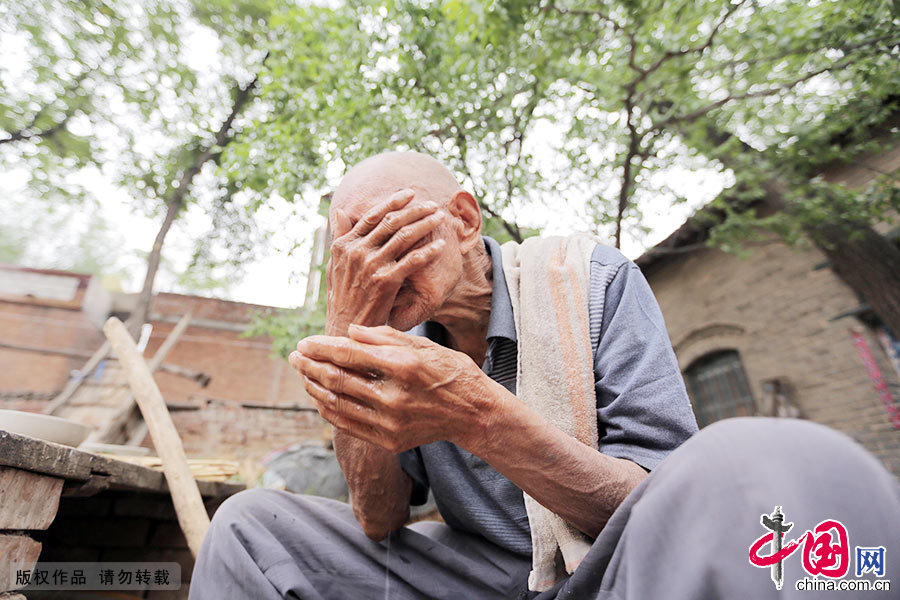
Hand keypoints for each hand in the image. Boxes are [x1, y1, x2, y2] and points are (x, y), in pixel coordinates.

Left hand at [289, 324, 499, 452]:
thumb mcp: (424, 346)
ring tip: (303, 375)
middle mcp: (395, 397)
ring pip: (337, 403)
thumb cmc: (450, 372)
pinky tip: (319, 397)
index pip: (349, 355)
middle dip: (310, 366)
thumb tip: (349, 332)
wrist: (474, 414)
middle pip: (337, 379)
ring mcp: (390, 423)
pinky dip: (328, 409)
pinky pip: (347, 424)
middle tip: (295, 357)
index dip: (321, 348)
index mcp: (404, 367)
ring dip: (314, 387)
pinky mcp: (389, 441)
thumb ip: (384, 338)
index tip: (304, 342)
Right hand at [325, 189, 445, 335]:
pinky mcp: (385, 281)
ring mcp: (371, 266)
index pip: (372, 216)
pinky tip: (441, 245)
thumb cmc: (343, 298)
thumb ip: (340, 237)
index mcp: (344, 245)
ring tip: (439, 218)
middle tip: (432, 203)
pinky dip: (428, 251)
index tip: (409, 193)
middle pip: (391, 223)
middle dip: (414, 210)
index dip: (392, 202)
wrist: (346, 329)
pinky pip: (412, 261)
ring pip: (404, 237)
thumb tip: (341, 211)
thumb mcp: (335, 265)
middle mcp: (356, 252)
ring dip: (425, 224)